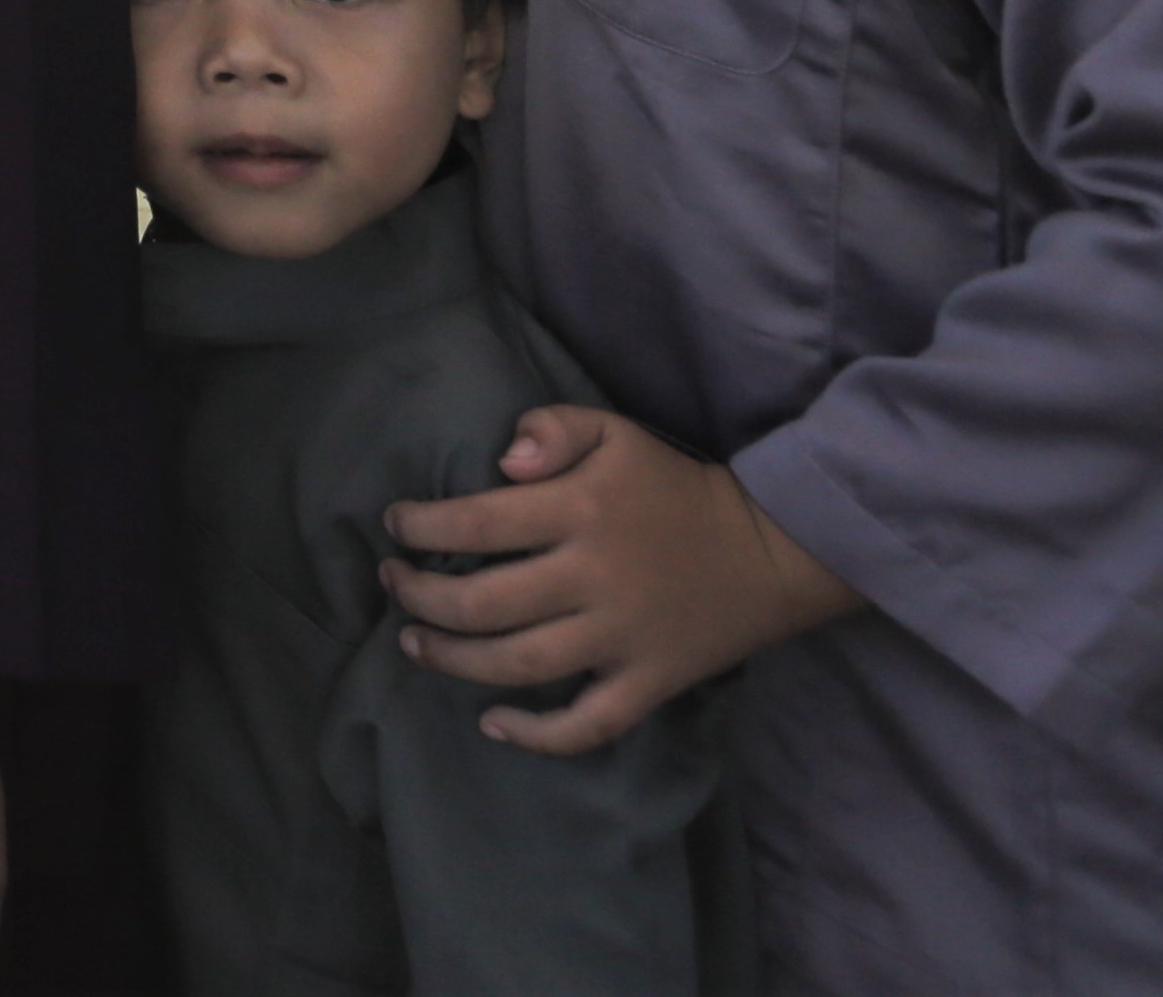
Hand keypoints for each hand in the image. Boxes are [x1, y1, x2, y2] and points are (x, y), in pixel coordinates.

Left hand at [383, 403, 860, 750]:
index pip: (479, 523)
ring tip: (413, 644)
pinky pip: (589, 725)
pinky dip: (537, 735)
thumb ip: (554, 428)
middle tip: (393, 587)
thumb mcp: (616, 433)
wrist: (768, 551)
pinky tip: (492, 724)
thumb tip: (501, 459)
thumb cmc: (673, 488)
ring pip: (521, 665)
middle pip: (485, 603)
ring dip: (454, 660)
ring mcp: (622, 639)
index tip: (394, 526)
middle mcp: (595, 579)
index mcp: (582, 510)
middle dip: (422, 598)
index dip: (423, 526)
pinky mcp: (649, 683)